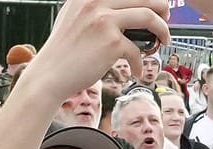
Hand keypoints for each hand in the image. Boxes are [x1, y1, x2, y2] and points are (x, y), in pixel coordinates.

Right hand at [20, 0, 170, 103]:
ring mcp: (104, 21)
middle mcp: (96, 2)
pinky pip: (136, 49)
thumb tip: (123, 7)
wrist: (48, 76)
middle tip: (164, 18)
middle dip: (161, 8)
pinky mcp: (111, 43)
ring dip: (163, 29)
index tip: (154, 5)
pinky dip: (139, 62)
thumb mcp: (73, 16)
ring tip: (164, 39)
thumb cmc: (62, 52)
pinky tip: (136, 70)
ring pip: (149, 16)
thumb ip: (94, 6)